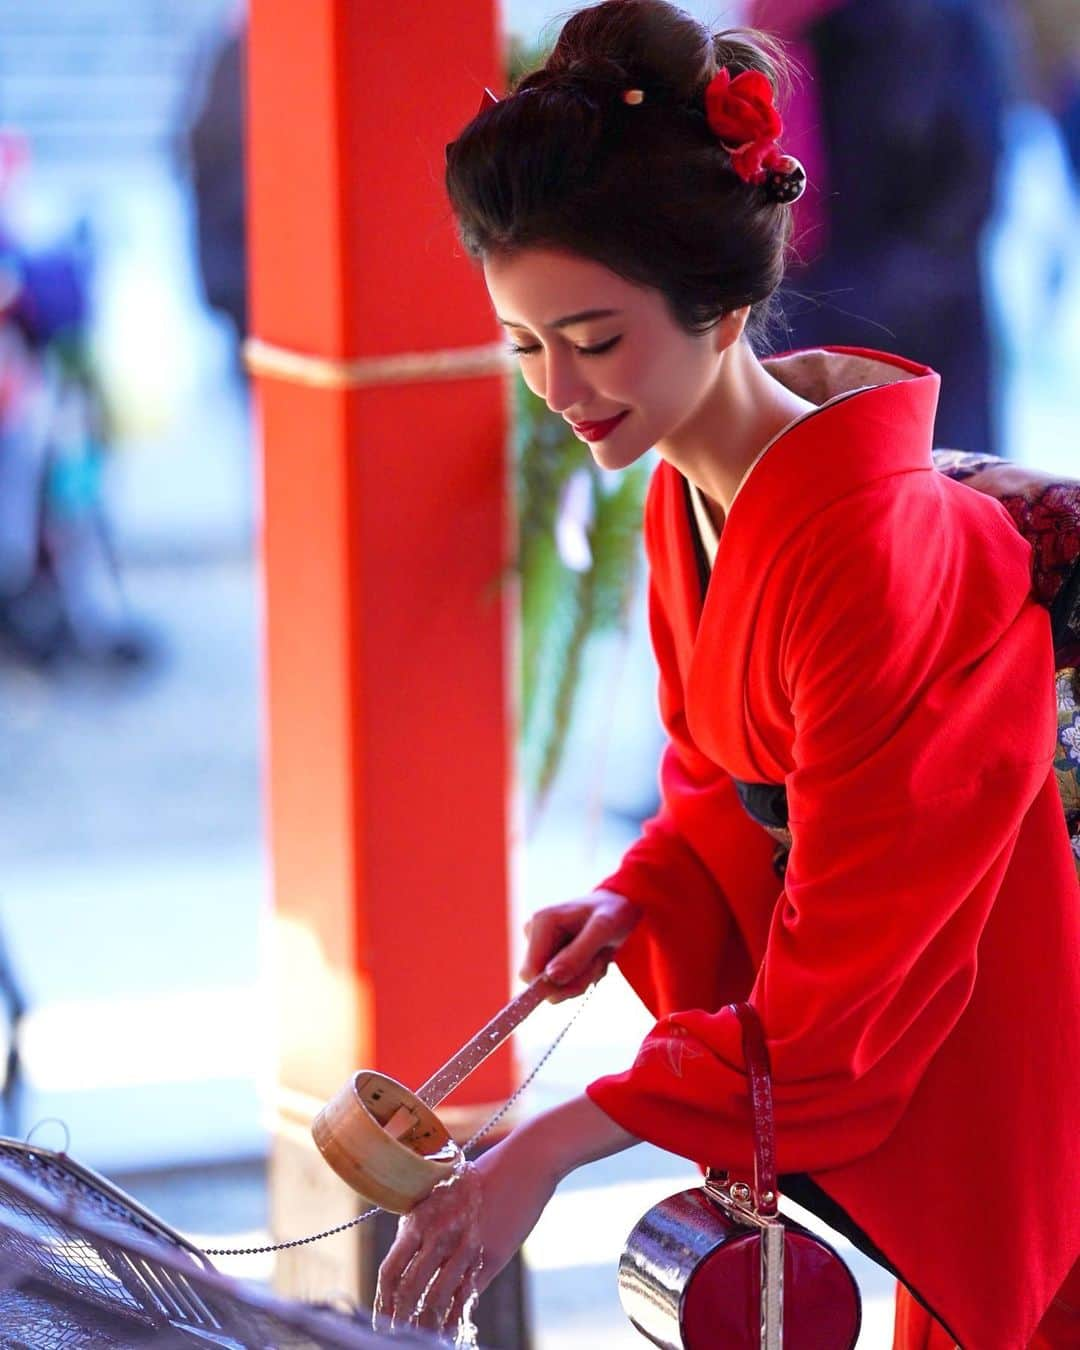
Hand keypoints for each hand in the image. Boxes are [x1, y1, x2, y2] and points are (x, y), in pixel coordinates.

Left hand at [374, 1131, 556, 1336]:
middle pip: (410, 1290)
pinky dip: (456, 1319)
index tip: (381, 1318)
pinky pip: (467, 1297)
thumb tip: (411, 1254)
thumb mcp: (444, 1193)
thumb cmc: (482, 1176)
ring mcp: (465, 1246)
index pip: (391, 1269)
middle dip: (400, 1319)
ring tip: (421, 1338)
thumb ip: (427, 1223)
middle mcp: (439, 1233)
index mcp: (421, 1216)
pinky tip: (450, 1331)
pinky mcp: (490, 1256)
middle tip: (396, 1335)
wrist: (525, 1162)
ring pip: (437, 1299)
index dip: (383, 1300)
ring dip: (426, 1326)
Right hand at [521, 888, 640, 1002]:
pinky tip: (593, 959)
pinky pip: (560, 983)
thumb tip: (551, 977)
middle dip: (575, 981)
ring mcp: (540, 945)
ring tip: (598, 956)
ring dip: (582, 978)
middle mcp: (534, 933)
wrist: (619, 908)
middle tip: (598, 962)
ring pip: (553, 986)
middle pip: (542, 983)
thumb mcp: (603, 930)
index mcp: (542, 922)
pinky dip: (582, 977)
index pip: (530, 972)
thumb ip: (578, 953)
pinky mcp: (547, 955)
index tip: (585, 978)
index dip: (555, 984)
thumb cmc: (613, 912)